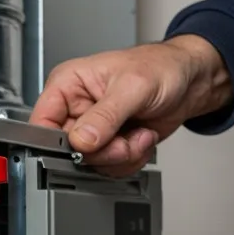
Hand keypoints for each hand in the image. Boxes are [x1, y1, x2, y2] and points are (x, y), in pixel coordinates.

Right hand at [30, 35, 232, 175]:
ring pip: (91, 163)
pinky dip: (131, 159)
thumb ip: (105, 115)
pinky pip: (109, 167)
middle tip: (124, 139)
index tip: (82, 148)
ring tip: (137, 133)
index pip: (42, 122)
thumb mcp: (133, 87)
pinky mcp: (109, 143)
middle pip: (68, 150)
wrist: (191, 81)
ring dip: (121, 156)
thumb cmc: (163, 67)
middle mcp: (76, 108)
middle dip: (103, 151)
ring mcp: (92, 128)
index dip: (59, 142)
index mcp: (68, 85)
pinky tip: (140, 137)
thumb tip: (81, 140)